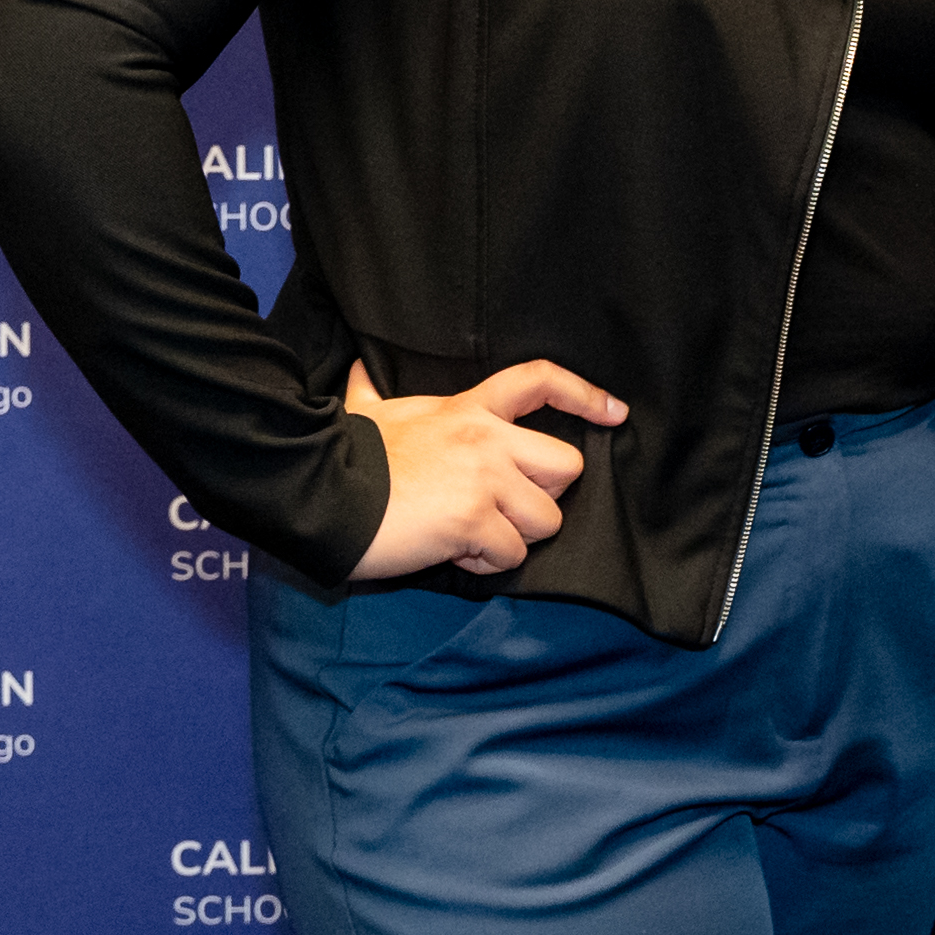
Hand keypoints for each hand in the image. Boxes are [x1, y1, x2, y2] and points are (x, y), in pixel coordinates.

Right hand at [341, 358, 626, 581]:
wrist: (319, 492)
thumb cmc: (343, 455)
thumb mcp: (367, 413)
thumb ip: (372, 393)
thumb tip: (358, 370)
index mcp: (468, 409)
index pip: (540, 381)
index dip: (586, 395)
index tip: (615, 412)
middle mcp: (488, 439)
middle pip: (567, 466)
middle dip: (543, 496)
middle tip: (503, 508)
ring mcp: (484, 480)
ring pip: (545, 520)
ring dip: (512, 538)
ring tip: (469, 536)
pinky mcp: (473, 521)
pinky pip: (510, 554)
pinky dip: (485, 564)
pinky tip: (454, 554)